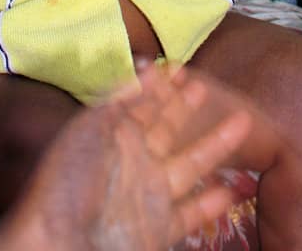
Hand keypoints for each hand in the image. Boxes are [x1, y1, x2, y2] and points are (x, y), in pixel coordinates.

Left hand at [0, 62, 251, 250]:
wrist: (60, 245)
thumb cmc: (66, 185)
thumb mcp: (88, 130)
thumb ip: (118, 100)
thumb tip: (144, 68)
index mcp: (114, 136)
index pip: (144, 104)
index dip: (162, 86)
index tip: (183, 68)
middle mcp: (135, 162)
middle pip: (168, 130)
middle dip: (187, 109)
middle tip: (208, 88)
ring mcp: (149, 196)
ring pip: (190, 166)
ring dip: (215, 145)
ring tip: (242, 123)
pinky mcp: (159, 230)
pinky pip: (191, 214)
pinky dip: (212, 204)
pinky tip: (232, 190)